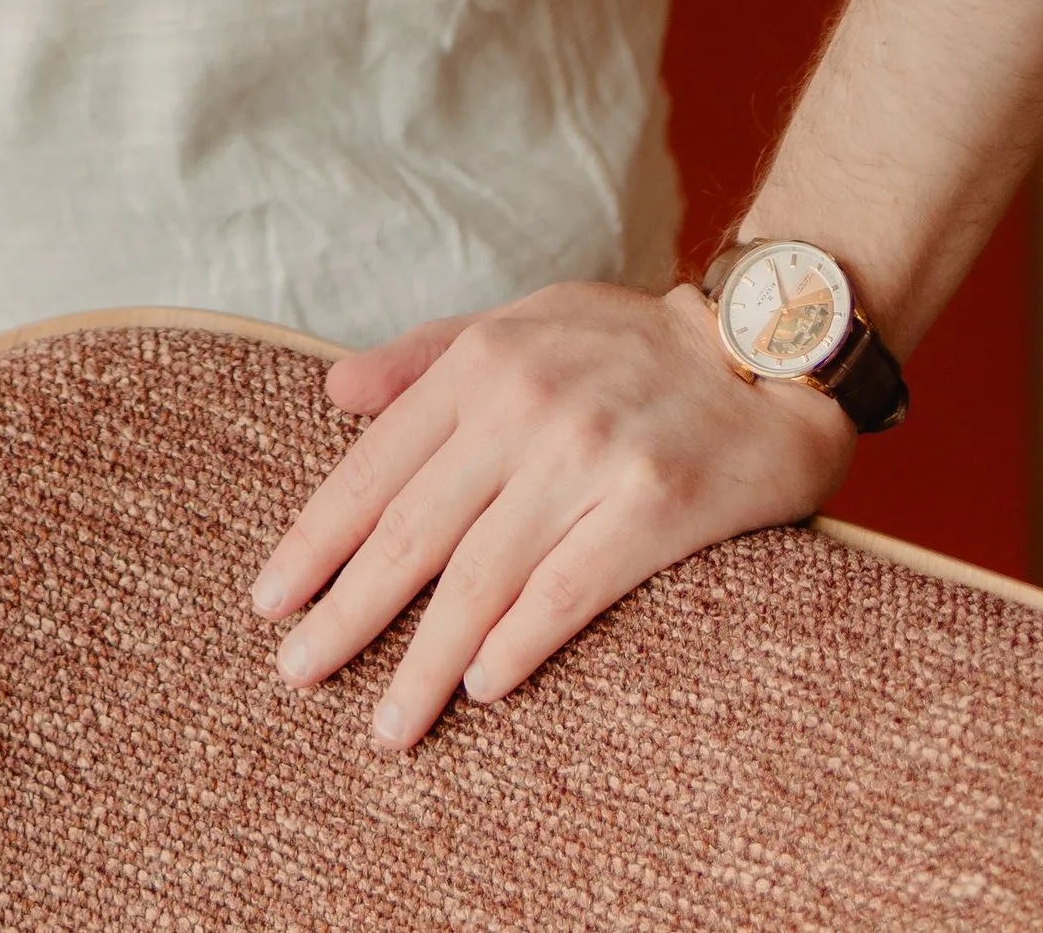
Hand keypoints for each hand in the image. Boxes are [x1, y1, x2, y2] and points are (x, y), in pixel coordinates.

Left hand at [249, 280, 852, 749]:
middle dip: (349, 611)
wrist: (770, 349)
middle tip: (298, 672)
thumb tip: (336, 393)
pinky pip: (567, 590)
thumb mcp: (530, 320)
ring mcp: (592, 454)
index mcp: (487, 360)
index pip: (378, 464)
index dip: (319, 538)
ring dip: (426, 659)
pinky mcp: (655, 504)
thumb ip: (430, 355)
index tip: (273, 598)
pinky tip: (483, 685)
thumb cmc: (636, 344)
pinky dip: (519, 643)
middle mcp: (530, 404)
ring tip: (388, 722)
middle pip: (416, 530)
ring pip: (482, 576)